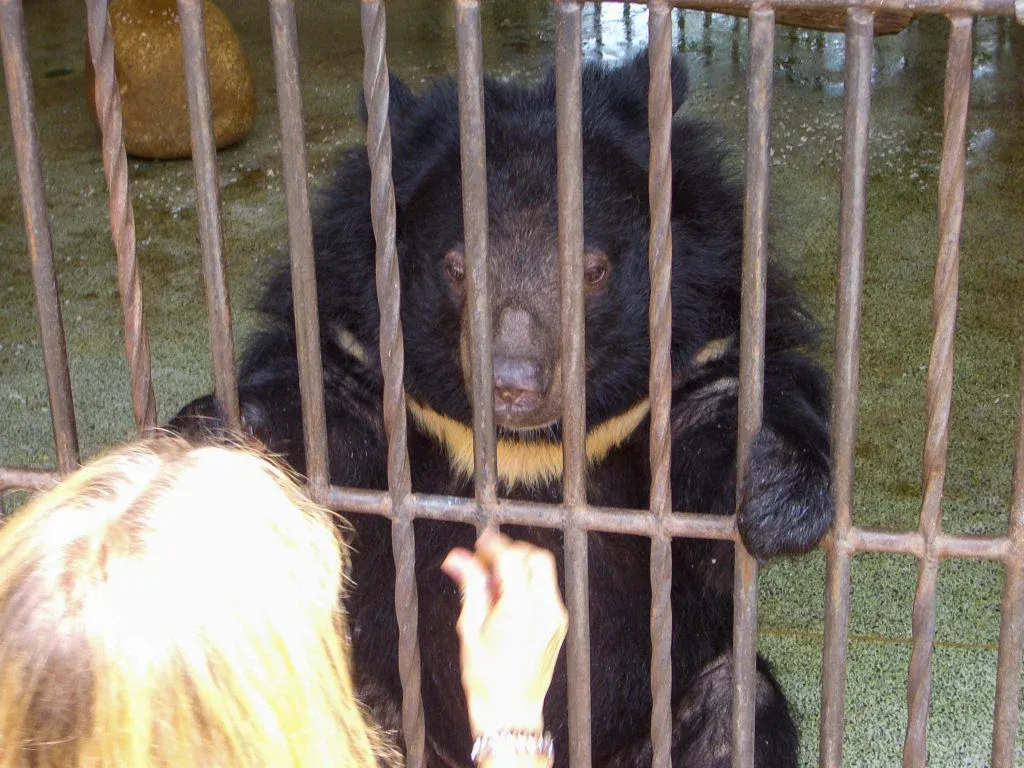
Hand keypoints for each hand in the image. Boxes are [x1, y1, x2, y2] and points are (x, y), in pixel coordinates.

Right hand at [441, 529, 567, 736]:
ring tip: (495, 582)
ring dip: (521, 567)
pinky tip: (508, 598)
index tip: (479, 545)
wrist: (510, 712)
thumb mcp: (470, 629)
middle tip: (487, 560)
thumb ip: (470, 587)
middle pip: (536, 558)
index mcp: (520, 609)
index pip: (512, 558)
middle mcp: (544, 609)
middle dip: (512, 552)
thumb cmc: (486, 677)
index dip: (494, 546)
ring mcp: (556, 617)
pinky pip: (547, 590)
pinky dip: (529, 583)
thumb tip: (458, 559)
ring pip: (545, 572)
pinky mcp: (559, 625)